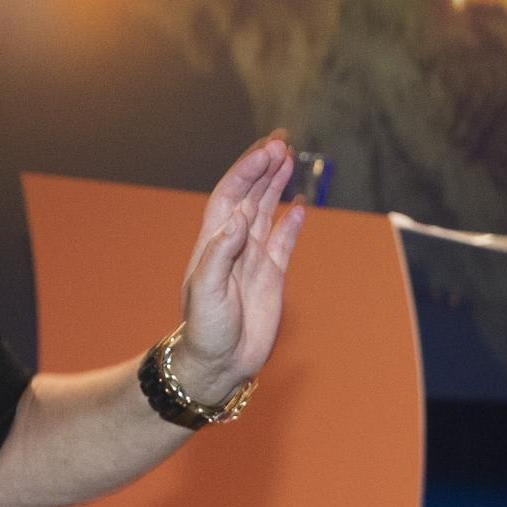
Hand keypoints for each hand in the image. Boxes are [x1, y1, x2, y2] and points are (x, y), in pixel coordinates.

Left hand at [170, 132, 305, 400]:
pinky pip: (284, 242)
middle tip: (281, 142)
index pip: (231, 194)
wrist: (219, 364)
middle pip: (250, 195)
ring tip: (289, 159)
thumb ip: (222, 252)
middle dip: (264, 167)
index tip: (267, 151)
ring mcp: (254, 259)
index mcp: (214, 242)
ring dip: (277, 185)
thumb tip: (241, 216)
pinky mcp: (272, 277)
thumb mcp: (206, 290)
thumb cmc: (205, 330)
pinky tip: (301, 205)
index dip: (247, 170)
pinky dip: (293, 223)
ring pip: (268, 211)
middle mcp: (234, 244)